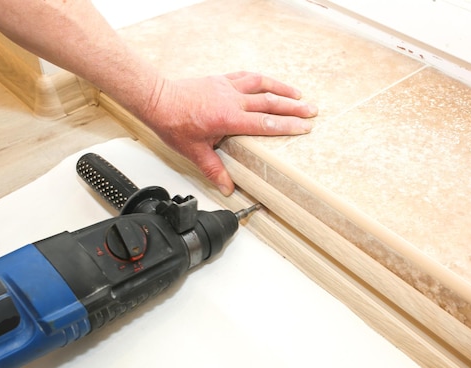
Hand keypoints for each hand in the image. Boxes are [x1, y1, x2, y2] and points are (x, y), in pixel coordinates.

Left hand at [144, 71, 317, 195]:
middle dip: (293, 108)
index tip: (305, 127)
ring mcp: (227, 87)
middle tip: (312, 111)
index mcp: (228, 118)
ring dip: (282, 89)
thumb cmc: (174, 123)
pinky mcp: (221, 80)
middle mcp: (232, 100)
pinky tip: (269, 82)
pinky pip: (246, 77)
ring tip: (298, 95)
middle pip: (270, 103)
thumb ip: (214, 169)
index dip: (287, 126)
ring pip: (261, 85)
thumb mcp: (194, 151)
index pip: (265, 124)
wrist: (158, 100)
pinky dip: (261, 79)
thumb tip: (227, 188)